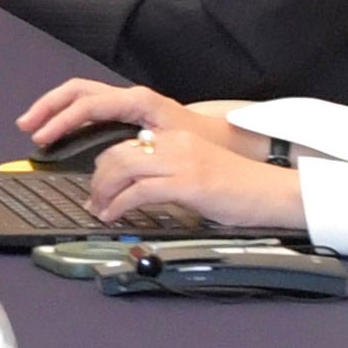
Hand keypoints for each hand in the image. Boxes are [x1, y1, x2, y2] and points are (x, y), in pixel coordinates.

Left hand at [12, 79, 309, 235]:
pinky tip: (113, 216)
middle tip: (88, 197)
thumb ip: (160, 169)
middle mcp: (172, 140)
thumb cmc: (233, 187)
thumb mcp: (192, 169)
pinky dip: (118, 205)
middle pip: (113, 150)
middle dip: (92, 175)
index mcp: (171, 132)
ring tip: (98, 208)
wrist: (270, 192)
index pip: (119, 132)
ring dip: (101, 192)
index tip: (76, 161)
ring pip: (119, 167)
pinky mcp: (187, 182)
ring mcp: (179, 159)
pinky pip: (139, 191)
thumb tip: (126, 184)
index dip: (89, 144)